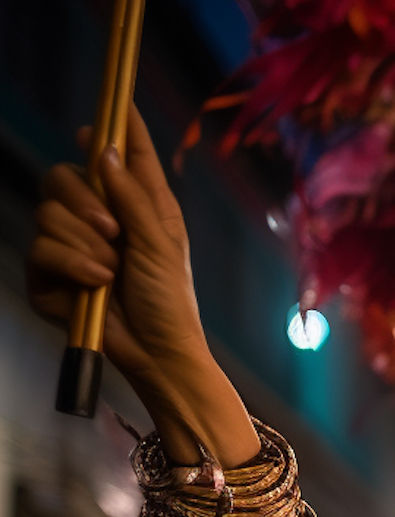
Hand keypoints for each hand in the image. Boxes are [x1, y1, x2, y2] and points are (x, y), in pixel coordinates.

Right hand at [26, 107, 207, 398]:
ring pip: (48, 213)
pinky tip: (93, 286)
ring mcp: (74, 246)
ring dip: (83, 244)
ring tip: (111, 273)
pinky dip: (69, 266)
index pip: (126, 156)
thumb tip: (105, 150)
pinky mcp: (52, 275)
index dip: (120, 128)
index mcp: (140, 208)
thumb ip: (133, 197)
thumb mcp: (160, 245)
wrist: (156, 354)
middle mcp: (104, 219)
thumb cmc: (170, 302)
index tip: (118, 101)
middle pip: (64, 175)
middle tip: (112, 232)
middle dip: (84, 201)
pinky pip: (40, 249)